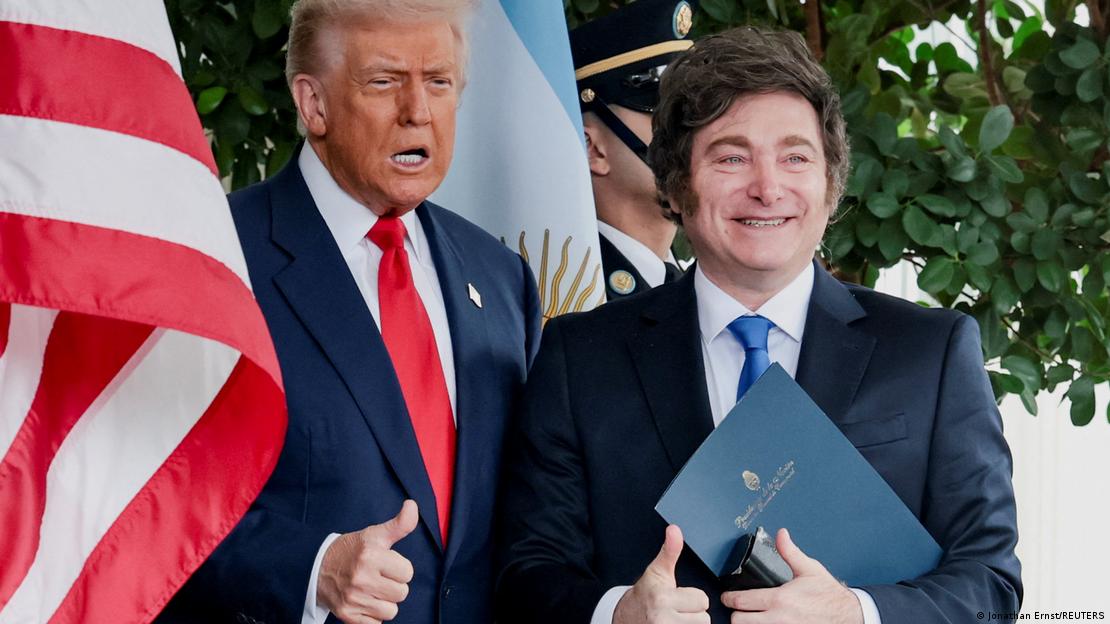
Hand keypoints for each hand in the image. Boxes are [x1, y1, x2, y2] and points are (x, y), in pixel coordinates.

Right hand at [317, 500, 418, 622]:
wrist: (316, 567)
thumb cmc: (351, 550)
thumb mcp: (373, 535)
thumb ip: (398, 524)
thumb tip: (413, 506)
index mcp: (370, 556)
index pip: (407, 572)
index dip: (399, 568)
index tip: (387, 564)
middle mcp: (361, 578)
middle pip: (401, 593)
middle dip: (394, 585)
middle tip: (379, 577)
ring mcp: (353, 599)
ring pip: (391, 611)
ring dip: (385, 602)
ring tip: (372, 590)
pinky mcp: (347, 616)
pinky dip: (373, 615)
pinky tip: (364, 602)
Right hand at [613, 524, 709, 623]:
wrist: (627, 616)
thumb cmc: (646, 594)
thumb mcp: (658, 571)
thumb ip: (670, 551)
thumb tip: (674, 530)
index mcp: (663, 598)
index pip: (702, 600)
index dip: (693, 598)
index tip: (679, 596)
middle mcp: (663, 619)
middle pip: (703, 618)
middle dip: (693, 613)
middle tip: (678, 609)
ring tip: (677, 618)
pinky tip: (676, 623)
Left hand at [722, 528, 862, 623]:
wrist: (848, 616)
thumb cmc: (829, 596)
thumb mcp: (809, 569)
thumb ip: (789, 552)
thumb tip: (781, 534)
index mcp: (779, 599)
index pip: (741, 601)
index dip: (729, 598)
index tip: (727, 596)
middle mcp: (778, 620)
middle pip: (739, 621)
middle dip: (735, 614)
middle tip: (737, 609)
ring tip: (749, 617)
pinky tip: (762, 623)